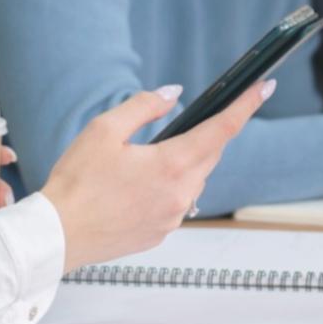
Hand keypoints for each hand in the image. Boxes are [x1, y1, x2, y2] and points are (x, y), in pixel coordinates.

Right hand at [41, 81, 271, 272]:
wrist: (57, 236)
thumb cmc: (76, 182)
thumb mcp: (104, 130)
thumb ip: (144, 106)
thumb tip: (173, 94)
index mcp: (171, 165)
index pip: (222, 130)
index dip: (245, 106)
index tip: (265, 87)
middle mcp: (181, 194)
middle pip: (210, 154)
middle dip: (207, 133)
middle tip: (190, 119)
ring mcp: (173, 217)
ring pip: (194, 179)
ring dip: (185, 161)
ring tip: (149, 155)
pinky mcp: (160, 233)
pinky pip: (177, 201)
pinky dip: (168, 185)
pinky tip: (138, 184)